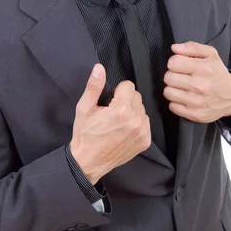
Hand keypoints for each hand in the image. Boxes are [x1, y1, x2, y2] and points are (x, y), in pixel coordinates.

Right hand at [70, 64, 150, 183]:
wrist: (88, 162)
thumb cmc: (85, 134)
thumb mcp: (84, 108)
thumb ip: (94, 86)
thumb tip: (99, 68)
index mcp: (120, 110)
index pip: (128, 86)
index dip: (117, 91)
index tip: (109, 101)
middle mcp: (135, 121)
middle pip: (137, 96)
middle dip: (125, 100)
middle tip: (112, 112)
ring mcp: (142, 132)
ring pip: (142, 108)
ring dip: (132, 111)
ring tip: (118, 122)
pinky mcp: (145, 141)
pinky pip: (146, 122)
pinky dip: (137, 123)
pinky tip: (124, 130)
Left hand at [163, 42, 230, 122]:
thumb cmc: (218, 73)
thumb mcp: (211, 54)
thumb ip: (192, 47)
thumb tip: (174, 48)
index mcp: (204, 69)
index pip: (173, 62)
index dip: (174, 62)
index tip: (180, 65)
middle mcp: (200, 86)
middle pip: (168, 78)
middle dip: (172, 75)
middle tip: (181, 76)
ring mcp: (197, 102)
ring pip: (168, 92)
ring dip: (173, 89)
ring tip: (182, 87)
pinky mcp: (195, 114)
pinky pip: (172, 106)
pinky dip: (176, 102)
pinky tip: (184, 98)